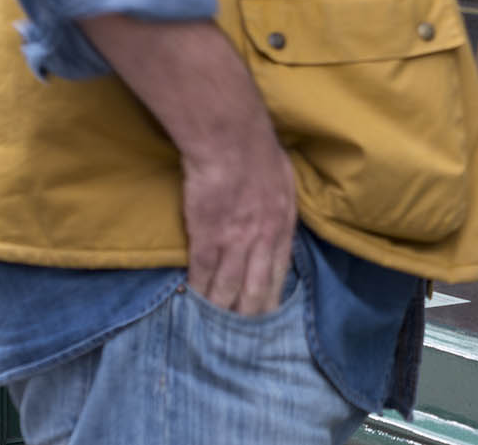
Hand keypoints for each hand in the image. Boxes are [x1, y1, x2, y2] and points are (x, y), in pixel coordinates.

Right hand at [77, 15, 297, 318]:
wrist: (230, 137)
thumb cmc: (258, 151)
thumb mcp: (285, 181)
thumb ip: (280, 208)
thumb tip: (276, 224)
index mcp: (283, 226)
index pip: (278, 274)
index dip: (269, 300)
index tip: (263, 319)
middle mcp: (263, 240)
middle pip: (255, 291)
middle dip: (246, 318)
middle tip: (238, 341)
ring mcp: (235, 241)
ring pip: (228, 290)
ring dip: (220, 313)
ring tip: (213, 333)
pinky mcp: (207, 237)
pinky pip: (203, 275)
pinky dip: (198, 294)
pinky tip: (192, 305)